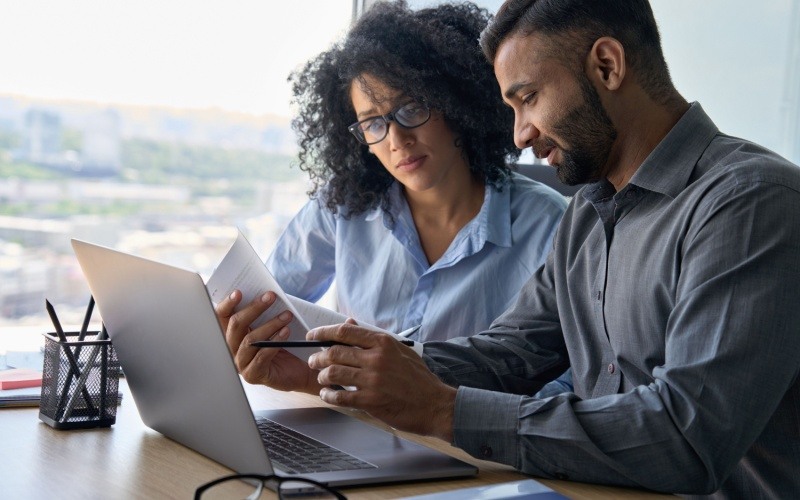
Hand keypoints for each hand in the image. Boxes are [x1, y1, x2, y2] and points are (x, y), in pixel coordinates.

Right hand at [214, 290, 321, 393]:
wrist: (300, 371)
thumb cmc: (286, 345)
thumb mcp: (272, 326)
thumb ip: (264, 313)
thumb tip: (265, 294)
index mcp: (233, 335)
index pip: (222, 317)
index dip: (227, 304)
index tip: (239, 292)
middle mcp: (232, 349)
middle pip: (236, 325)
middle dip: (254, 308)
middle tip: (271, 296)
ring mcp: (240, 364)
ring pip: (250, 340)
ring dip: (270, 324)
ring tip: (287, 315)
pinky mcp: (253, 375)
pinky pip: (261, 356)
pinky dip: (274, 342)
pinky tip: (286, 331)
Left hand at [307, 322, 455, 441]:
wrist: (434, 404)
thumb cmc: (418, 378)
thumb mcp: (399, 351)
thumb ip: (373, 339)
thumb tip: (350, 324)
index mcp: (383, 343)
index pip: (344, 332)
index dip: (323, 332)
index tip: (311, 336)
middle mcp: (376, 358)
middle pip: (334, 352)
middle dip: (318, 357)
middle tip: (313, 361)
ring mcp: (373, 380)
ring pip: (333, 373)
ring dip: (322, 376)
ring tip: (322, 379)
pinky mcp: (371, 401)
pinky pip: (340, 396)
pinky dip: (329, 395)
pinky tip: (328, 395)